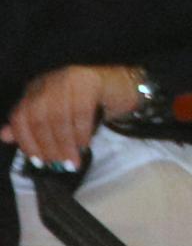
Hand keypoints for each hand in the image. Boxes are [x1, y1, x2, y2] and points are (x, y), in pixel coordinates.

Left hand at [7, 64, 135, 168]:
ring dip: (65, 144)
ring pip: (58, 117)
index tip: (37, 161)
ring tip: (73, 161)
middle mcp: (47, 82)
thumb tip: (4, 137)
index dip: (26, 141)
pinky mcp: (89, 81)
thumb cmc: (90, 105)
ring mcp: (67, 79)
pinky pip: (80, 112)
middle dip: (48, 146)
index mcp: (35, 90)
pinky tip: (85, 144)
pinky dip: (81, 132)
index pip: (20, 117)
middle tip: (59, 165)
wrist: (125, 87)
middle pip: (38, 118)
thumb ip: (32, 126)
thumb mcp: (57, 117)